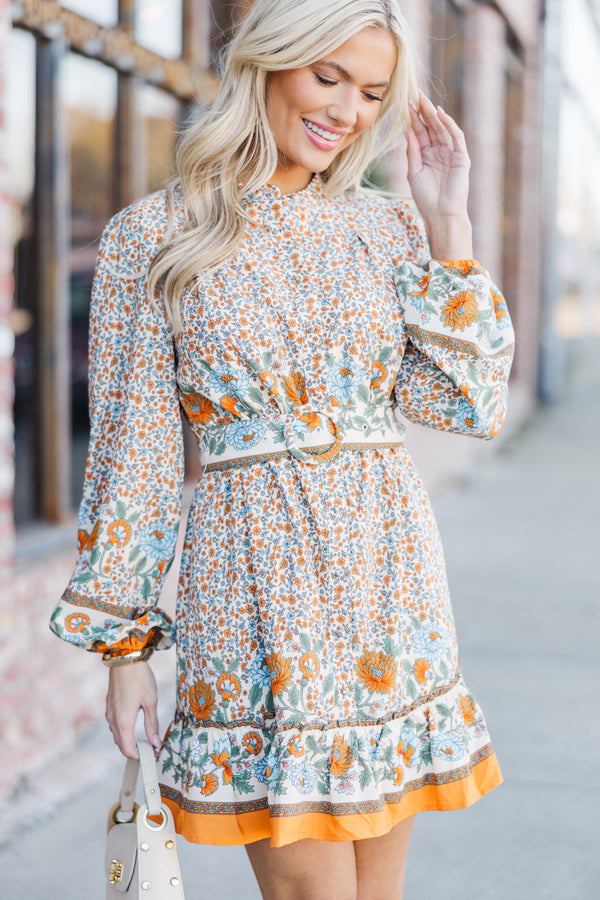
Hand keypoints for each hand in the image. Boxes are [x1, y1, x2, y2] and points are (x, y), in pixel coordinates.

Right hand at [105, 661, 161, 758]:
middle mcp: (113, 719)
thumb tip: (155, 743)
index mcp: (123, 720)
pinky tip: (134, 725)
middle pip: (121, 744)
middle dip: (134, 750)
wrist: (124, 658)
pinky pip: (114, 725)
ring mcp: (109, 712)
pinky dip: (123, 731)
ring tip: (145, 739)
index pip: (127, 749)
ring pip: (117, 734)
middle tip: (150, 749)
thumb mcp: (151, 701)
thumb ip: (152, 724)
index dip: (139, 756)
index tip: (151, 756)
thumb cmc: (139, 677)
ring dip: (128, 740)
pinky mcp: (109, 705)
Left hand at [406, 90, 472, 258]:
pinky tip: (440, 114)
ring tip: (424, 100)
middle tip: (415, 94)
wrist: (440, 215)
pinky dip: (449, 125)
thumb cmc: (426, 198)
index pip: (420, 132)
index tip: (405, 105)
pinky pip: (456, 137)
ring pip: (442, 128)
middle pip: (431, 127)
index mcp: (427, 155)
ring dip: (434, 114)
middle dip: (423, 111)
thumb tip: (407, 131)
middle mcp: (439, 151)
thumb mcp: (413, 172)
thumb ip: (412, 151)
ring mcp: (451, 153)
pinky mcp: (462, 157)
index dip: (413, 119)